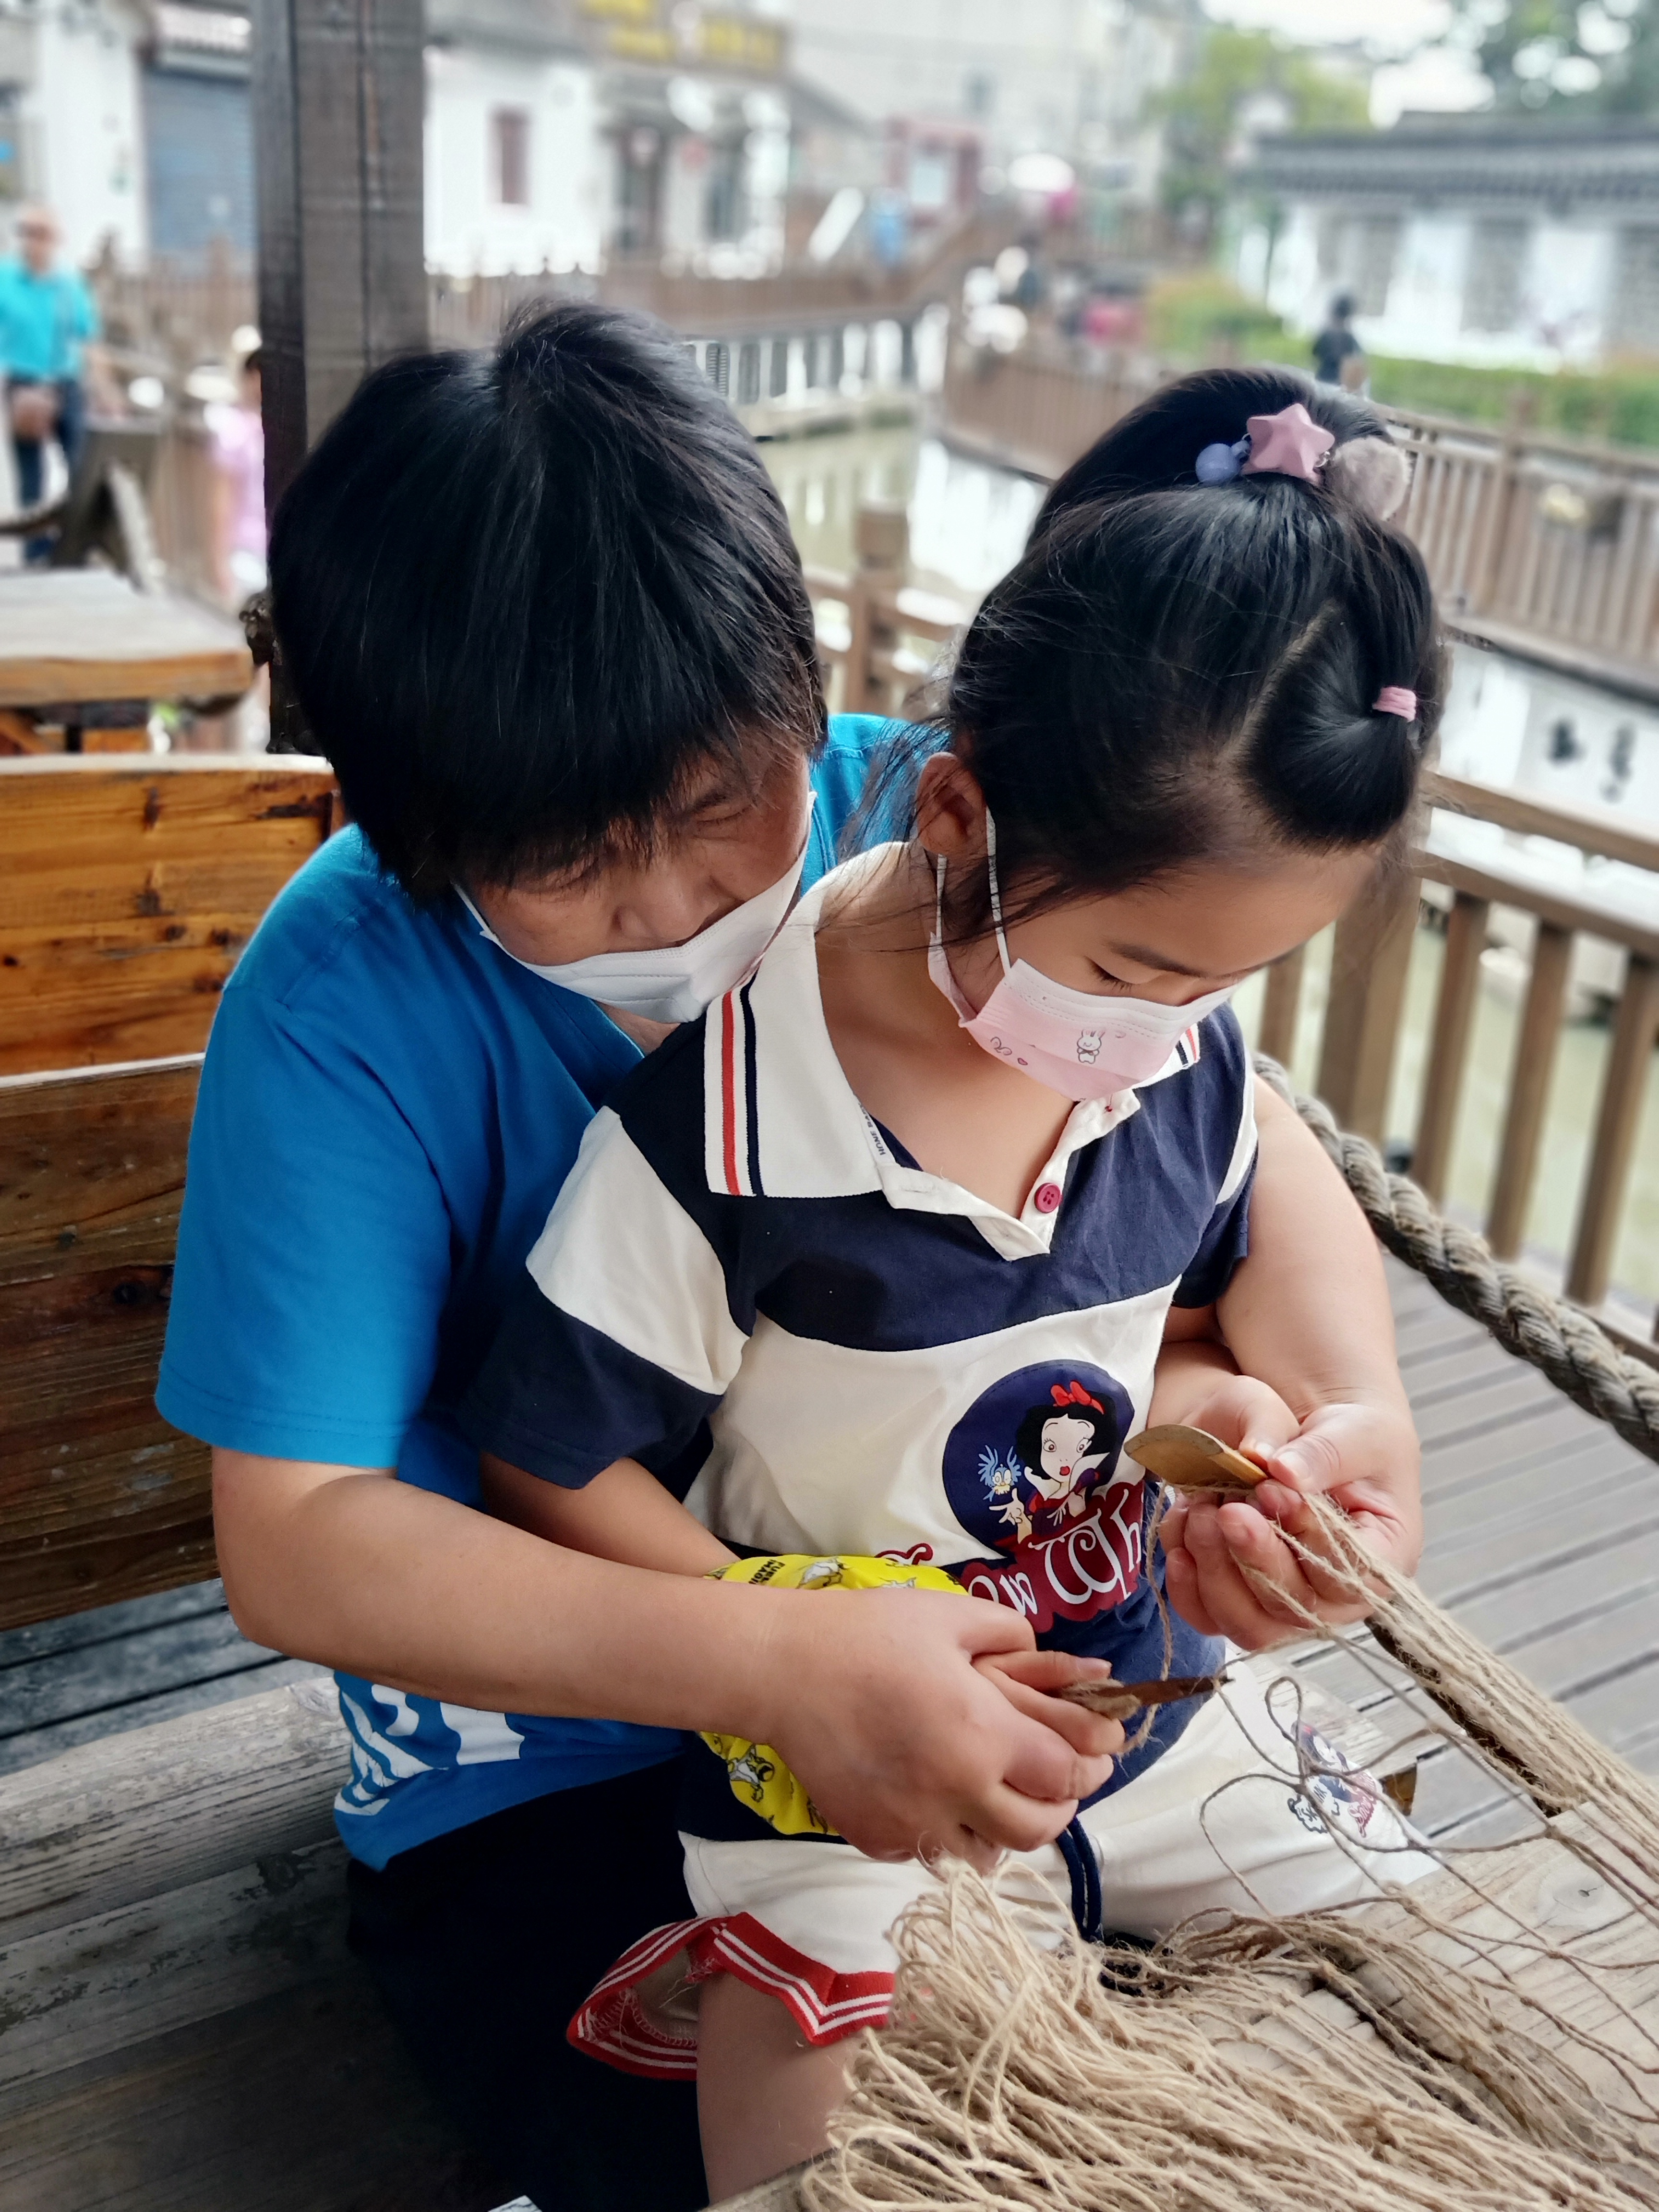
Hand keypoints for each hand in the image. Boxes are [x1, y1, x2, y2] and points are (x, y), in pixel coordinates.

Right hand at [754, 1588, 1118, 1870]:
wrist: (783, 1671)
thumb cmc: (868, 1635)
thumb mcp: (951, 1615)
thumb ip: (1011, 1633)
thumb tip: (1044, 1656)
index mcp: (984, 1735)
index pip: (1065, 1776)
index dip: (1090, 1766)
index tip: (1096, 1755)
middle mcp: (956, 1792)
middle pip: (1037, 1830)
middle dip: (1058, 1808)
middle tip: (1055, 1784)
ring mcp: (913, 1823)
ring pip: (985, 1854)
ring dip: (1003, 1830)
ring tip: (996, 1796)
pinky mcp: (875, 1838)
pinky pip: (930, 1853)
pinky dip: (946, 1835)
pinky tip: (936, 1799)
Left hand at [1161, 1393, 1421, 1649]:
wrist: (1310, 1436)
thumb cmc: (1350, 1436)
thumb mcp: (1355, 1430)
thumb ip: (1325, 1451)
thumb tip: (1284, 1471)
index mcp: (1383, 1558)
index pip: (1348, 1573)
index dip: (1307, 1538)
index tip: (1271, 1489)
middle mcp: (1339, 1597)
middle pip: (1296, 1609)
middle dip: (1256, 1559)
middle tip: (1226, 1509)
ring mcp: (1290, 1605)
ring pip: (1250, 1625)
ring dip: (1217, 1575)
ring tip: (1199, 1515)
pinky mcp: (1245, 1600)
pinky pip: (1210, 1617)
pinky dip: (1188, 1588)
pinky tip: (1179, 1547)